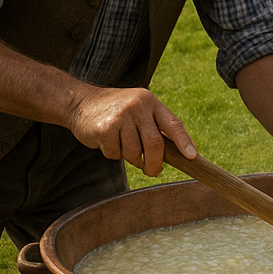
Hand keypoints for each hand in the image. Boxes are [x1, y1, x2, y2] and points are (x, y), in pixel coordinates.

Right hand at [66, 85, 196, 176]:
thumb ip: (154, 125)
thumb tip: (176, 152)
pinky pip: (116, 153)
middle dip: (155, 163)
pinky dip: (113, 154)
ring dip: (131, 158)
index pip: (173, 123)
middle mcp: (138, 106)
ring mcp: (121, 116)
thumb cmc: (115, 110)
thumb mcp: (138, 108)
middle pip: (155, 143)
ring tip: (123, 148)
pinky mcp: (105, 128)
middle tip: (153, 171)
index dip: (184, 141)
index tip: (192, 156)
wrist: (80, 101)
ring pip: (135, 152)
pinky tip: (107, 142)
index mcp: (150, 101)